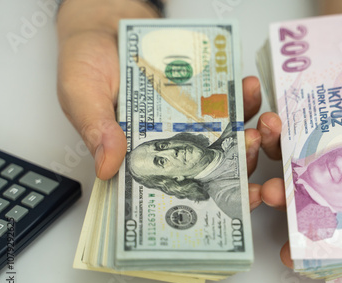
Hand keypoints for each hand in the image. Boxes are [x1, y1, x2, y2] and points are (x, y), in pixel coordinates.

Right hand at [56, 1, 262, 209]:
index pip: (172, 186)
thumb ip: (94, 127)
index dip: (204, 198)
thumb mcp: (81, 93)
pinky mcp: (198, 95)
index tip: (234, 201)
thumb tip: (107, 166)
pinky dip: (242, 96)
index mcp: (139, 154)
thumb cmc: (87, 61)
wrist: (104, 23)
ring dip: (248, 133)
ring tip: (260, 123)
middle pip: (209, 166)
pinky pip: (226, 101)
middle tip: (252, 147)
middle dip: (239, 163)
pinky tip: (250, 87)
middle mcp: (167, 142)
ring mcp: (187, 120)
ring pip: (224, 137)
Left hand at [258, 36, 341, 282]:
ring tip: (273, 189)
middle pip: (331, 209)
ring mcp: (320, 150)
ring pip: (296, 180)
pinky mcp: (297, 126)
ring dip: (280, 190)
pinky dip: (268, 135)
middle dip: (313, 231)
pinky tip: (267, 125)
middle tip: (297, 244)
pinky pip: (278, 138)